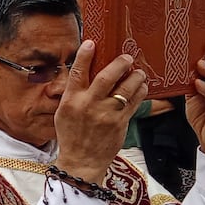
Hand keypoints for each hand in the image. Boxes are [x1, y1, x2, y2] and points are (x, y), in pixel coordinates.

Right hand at [53, 40, 148, 184]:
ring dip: (135, 76)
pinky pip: (135, 102)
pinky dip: (140, 91)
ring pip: (126, 88)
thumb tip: (84, 73)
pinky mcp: (120, 123)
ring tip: (138, 72)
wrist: (82, 161)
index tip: (91, 42)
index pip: (77, 72)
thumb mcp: (63, 112)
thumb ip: (73, 94)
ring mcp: (106, 114)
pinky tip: (141, 87)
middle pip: (106, 76)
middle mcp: (88, 105)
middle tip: (127, 57)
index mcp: (71, 101)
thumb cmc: (71, 136)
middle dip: (119, 63)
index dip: (84, 55)